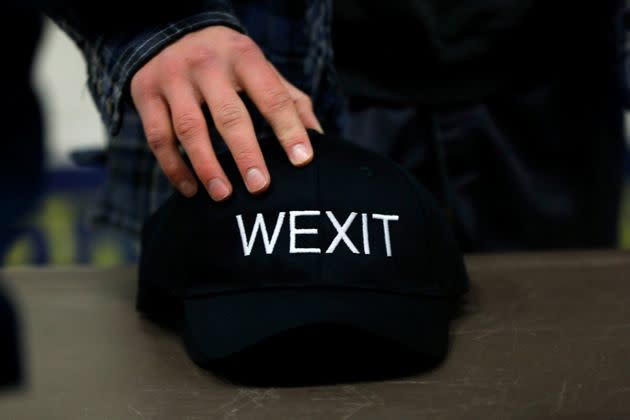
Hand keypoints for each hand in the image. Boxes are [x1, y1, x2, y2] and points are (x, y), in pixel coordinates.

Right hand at [130, 26, 322, 200]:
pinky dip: (174, 167)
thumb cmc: (227, 61)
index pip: (272, 96)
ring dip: (207, 166)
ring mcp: (173, 78)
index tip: (303, 161)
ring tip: (224, 195)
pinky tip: (191, 189)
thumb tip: (318, 138)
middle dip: (246, 154)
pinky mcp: (145, 93)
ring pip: (189, 128)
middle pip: (229, 115)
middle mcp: (207, 65)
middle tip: (260, 187)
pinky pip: (158, 137)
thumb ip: (289, 99)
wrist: (169, 29)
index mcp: (244, 58)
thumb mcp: (260, 68)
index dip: (289, 130)